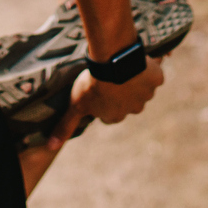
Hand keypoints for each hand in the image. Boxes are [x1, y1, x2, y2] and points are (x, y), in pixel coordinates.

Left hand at [44, 55, 164, 151]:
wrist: (113, 62)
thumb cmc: (93, 84)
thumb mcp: (76, 106)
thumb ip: (65, 126)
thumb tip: (50, 147)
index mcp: (115, 116)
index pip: (110, 113)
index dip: (104, 101)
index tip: (98, 90)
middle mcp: (134, 109)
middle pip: (128, 101)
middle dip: (121, 91)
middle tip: (110, 75)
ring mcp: (147, 95)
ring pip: (142, 88)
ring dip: (135, 79)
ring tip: (122, 64)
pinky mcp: (157, 80)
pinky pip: (154, 74)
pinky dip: (148, 68)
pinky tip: (137, 60)